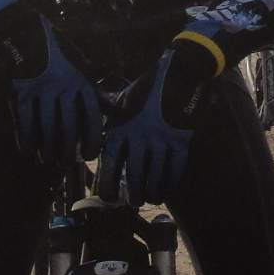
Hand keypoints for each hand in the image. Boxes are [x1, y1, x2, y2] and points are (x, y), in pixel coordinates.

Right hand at [4, 11, 99, 163]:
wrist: (24, 33)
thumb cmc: (58, 54)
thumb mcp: (82, 69)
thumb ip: (97, 93)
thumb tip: (118, 111)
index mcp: (81, 82)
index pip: (92, 117)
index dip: (92, 140)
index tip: (88, 155)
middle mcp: (64, 87)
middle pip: (68, 129)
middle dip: (67, 151)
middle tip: (65, 163)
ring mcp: (41, 90)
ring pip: (46, 130)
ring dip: (47, 150)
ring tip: (47, 160)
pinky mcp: (20, 92)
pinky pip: (24, 123)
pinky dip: (26, 140)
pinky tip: (28, 151)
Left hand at [99, 39, 213, 204]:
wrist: (180, 73)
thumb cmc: (147, 89)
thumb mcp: (122, 100)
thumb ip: (107, 119)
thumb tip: (90, 131)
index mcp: (120, 127)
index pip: (109, 164)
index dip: (107, 185)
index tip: (109, 198)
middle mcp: (139, 136)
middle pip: (133, 175)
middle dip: (133, 194)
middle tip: (134, 202)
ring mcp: (161, 139)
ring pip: (155, 176)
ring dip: (152, 192)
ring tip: (150, 198)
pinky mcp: (182, 140)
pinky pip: (175, 169)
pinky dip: (170, 183)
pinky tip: (167, 188)